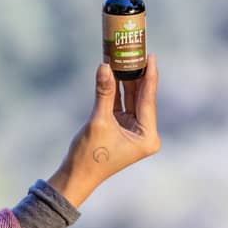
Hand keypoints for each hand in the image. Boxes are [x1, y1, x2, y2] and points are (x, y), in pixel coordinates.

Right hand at [48, 54, 159, 205]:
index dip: (149, 76)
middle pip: (141, 97)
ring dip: (126, 80)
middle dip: (137, 75)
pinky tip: (113, 73)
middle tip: (135, 52)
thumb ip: (104, 93)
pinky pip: (120, 104)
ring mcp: (132, 130)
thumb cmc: (90, 155)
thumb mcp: (98, 121)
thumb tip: (105, 67)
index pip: (148, 99)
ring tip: (124, 57)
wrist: (76, 176)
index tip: (150, 56)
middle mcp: (144, 133)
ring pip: (131, 99)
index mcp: (147, 135)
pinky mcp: (120, 128)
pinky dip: (116, 90)